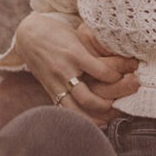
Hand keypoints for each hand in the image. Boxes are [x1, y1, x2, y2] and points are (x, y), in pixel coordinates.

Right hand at [13, 14, 139, 123]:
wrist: (29, 35)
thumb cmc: (58, 32)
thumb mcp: (78, 35)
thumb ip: (95, 49)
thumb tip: (123, 58)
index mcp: (75, 53)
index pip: (102, 72)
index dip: (117, 77)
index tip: (126, 76)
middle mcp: (64, 71)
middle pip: (88, 98)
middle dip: (107, 105)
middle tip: (122, 103)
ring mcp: (55, 83)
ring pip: (75, 110)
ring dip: (94, 117)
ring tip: (110, 119)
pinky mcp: (50, 90)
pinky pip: (65, 109)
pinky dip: (80, 118)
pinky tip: (94, 123)